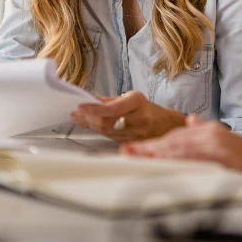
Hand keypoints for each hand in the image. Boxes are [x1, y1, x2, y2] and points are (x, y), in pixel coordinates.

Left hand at [70, 91, 185, 142]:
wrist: (165, 125)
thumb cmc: (146, 109)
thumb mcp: (131, 98)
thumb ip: (110, 100)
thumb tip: (89, 100)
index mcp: (138, 103)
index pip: (114, 108)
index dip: (95, 109)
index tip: (80, 106)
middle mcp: (139, 119)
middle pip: (108, 122)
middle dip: (89, 118)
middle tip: (76, 113)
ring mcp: (136, 133)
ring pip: (107, 131)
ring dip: (90, 124)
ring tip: (78, 117)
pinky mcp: (132, 143)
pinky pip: (110, 137)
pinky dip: (98, 130)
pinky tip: (90, 125)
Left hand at [120, 114, 241, 172]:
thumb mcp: (224, 137)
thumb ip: (205, 128)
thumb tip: (189, 119)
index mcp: (207, 131)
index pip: (175, 136)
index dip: (154, 143)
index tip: (135, 148)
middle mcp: (209, 135)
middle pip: (172, 141)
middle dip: (148, 148)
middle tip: (127, 152)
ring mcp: (214, 145)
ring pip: (178, 149)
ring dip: (156, 154)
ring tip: (137, 157)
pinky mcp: (219, 157)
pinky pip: (192, 160)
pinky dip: (175, 161)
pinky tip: (162, 164)